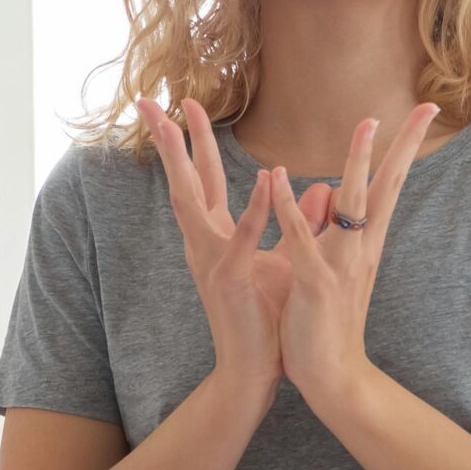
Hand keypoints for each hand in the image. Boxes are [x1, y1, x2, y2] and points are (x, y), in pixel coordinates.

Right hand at [137, 95, 334, 395]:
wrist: (254, 370)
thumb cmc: (268, 318)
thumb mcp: (288, 260)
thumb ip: (300, 222)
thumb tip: (321, 187)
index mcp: (216, 238)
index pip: (203, 180)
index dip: (194, 143)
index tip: (185, 104)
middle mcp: (205, 243)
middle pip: (184, 180)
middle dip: (168, 139)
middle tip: (149, 100)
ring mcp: (212, 260)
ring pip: (193, 200)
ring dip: (185, 159)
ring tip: (177, 123)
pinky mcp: (231, 279)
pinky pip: (243, 238)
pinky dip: (255, 208)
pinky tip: (265, 178)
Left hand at [267, 101, 439, 407]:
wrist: (333, 376)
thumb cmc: (327, 321)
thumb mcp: (330, 265)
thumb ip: (326, 226)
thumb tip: (324, 187)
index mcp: (366, 243)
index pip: (390, 184)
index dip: (406, 147)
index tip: (426, 111)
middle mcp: (362, 248)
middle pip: (388, 186)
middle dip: (405, 145)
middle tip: (428, 105)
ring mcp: (343, 264)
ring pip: (354, 205)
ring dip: (358, 163)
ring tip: (367, 124)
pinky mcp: (317, 284)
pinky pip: (303, 239)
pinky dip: (291, 208)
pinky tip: (279, 178)